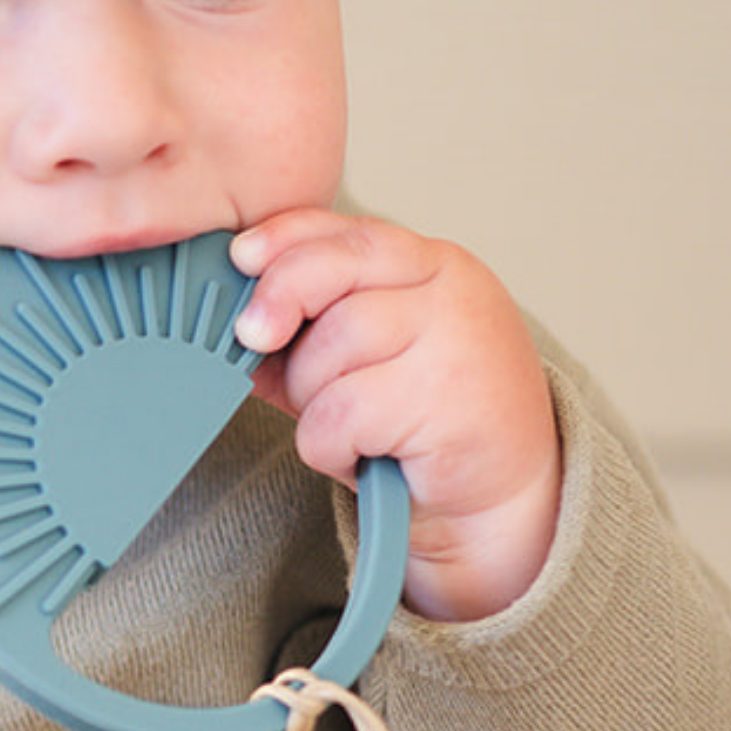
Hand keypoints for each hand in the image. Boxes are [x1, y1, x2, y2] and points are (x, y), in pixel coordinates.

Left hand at [229, 209, 561, 622]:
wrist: (500, 499)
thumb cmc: (424, 427)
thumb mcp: (364, 363)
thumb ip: (309, 332)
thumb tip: (231, 325)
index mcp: (433, 266)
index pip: (351, 231)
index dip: (286, 239)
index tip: (240, 258)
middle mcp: (450, 291)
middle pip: (335, 271)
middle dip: (280, 303)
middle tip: (253, 339)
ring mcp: (455, 340)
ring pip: (332, 345)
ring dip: (312, 397)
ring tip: (345, 428)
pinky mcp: (446, 401)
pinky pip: (341, 415)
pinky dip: (330, 447)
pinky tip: (363, 457)